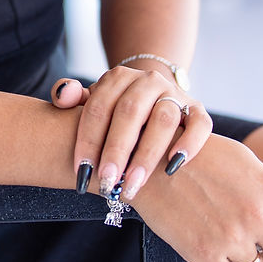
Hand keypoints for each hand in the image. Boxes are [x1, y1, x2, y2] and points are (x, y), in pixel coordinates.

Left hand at [50, 65, 211, 199]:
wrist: (154, 98)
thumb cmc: (115, 110)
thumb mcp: (92, 101)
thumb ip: (70, 96)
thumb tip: (63, 96)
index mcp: (118, 78)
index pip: (99, 107)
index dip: (88, 140)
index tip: (81, 171)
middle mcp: (148, 81)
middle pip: (130, 112)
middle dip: (116, 150)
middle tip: (107, 182)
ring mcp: (175, 94)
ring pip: (163, 119)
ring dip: (147, 154)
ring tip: (132, 184)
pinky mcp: (197, 110)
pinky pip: (199, 124)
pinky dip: (189, 144)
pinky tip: (173, 167)